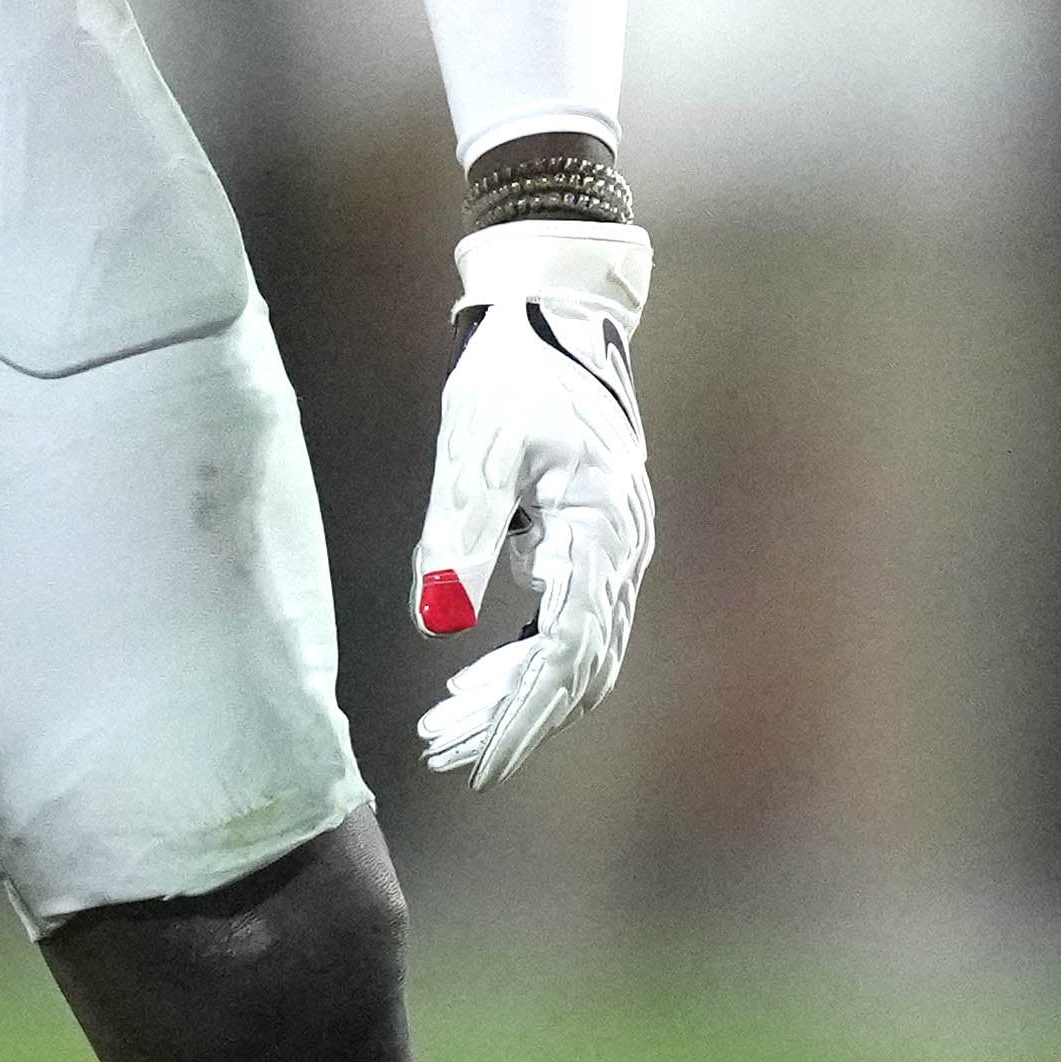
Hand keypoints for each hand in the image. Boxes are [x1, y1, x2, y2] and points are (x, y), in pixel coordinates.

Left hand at [403, 213, 651, 786]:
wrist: (551, 313)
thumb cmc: (513, 372)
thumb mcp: (476, 448)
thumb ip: (459, 534)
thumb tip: (439, 624)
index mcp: (600, 524)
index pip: (562, 646)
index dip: (518, 707)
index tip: (469, 749)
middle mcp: (621, 546)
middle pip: (573, 662)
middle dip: (510, 715)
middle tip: (442, 748)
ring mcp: (616, 546)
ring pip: (577, 650)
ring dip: (518, 694)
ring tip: (450, 726)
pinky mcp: (596, 541)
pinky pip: (575, 621)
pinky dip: (531, 659)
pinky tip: (484, 681)